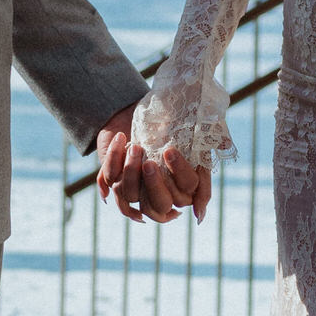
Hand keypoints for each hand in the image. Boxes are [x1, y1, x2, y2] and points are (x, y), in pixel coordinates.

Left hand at [96, 105, 211, 224]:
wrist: (143, 108)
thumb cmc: (174, 125)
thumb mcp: (195, 139)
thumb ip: (206, 160)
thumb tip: (201, 207)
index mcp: (181, 187)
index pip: (183, 195)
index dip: (178, 176)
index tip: (170, 151)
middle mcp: (157, 193)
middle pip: (157, 207)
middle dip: (153, 186)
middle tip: (150, 162)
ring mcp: (134, 187)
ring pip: (130, 195)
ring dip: (130, 172)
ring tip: (135, 146)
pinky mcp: (113, 176)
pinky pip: (109, 178)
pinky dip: (113, 159)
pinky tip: (122, 139)